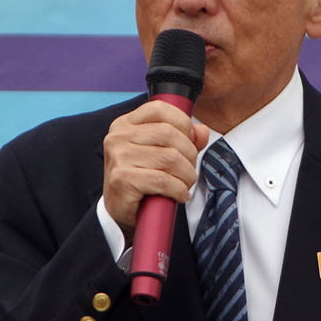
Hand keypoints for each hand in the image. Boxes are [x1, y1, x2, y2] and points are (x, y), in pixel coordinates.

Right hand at [101, 100, 208, 233]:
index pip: (159, 109)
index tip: (189, 142)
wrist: (118, 211)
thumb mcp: (160, 153)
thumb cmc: (141, 179)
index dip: (182, 123)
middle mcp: (118, 136)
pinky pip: (163, 180)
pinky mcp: (121, 179)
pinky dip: (178, 190)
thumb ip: (183, 139)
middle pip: (169, 134)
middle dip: (189, 154)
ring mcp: (118, 157)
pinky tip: (179, 195)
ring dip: (186, 175)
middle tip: (189, 171)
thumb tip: (201, 131)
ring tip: (185, 185)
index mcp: (125, 124)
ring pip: (170, 158)